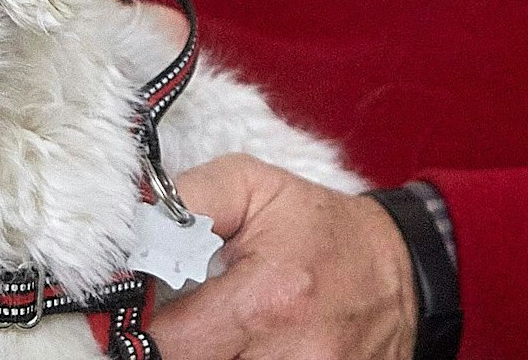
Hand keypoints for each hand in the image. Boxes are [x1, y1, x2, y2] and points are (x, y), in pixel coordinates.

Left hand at [150, 154, 416, 359]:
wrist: (403, 269)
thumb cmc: (320, 229)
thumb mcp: (255, 186)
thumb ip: (187, 200)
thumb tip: (130, 223)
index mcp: (267, 299)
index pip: (167, 344)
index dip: (134, 335)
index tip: (124, 320)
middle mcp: (291, 354)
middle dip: (172, 351)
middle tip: (171, 328)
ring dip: (208, 358)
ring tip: (211, 334)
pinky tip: (238, 348)